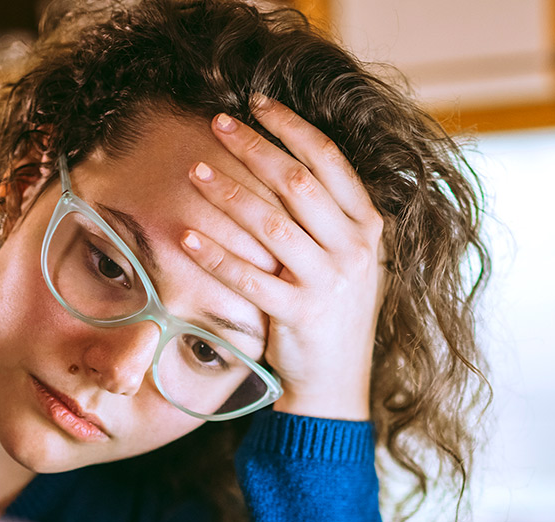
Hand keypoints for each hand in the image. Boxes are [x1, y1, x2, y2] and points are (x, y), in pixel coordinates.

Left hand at [183, 97, 383, 420]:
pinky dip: (215, 256)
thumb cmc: (331, 315)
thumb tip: (283, 160)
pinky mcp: (300, 316)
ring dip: (229, 194)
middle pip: (297, 182)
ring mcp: (329, 284)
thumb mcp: (347, 260)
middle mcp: (354, 251)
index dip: (291, 127)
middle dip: (254, 147)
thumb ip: (327, 217)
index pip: (329, 161)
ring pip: (272, 224)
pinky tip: (186, 236)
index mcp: (368, 228)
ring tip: (195, 171)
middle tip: (217, 124)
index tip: (256, 103)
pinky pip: (250, 278)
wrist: (336, 385)